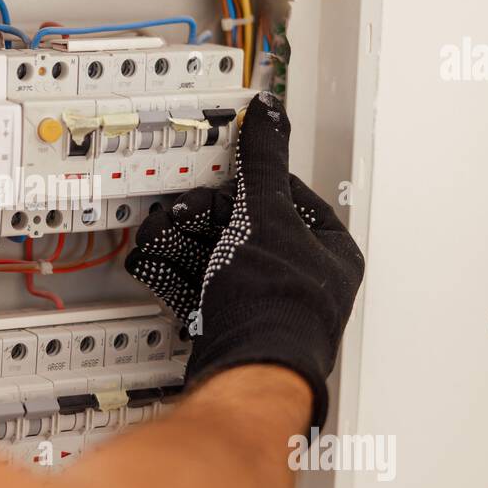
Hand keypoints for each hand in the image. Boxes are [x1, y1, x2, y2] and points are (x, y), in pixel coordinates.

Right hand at [125, 93, 363, 426]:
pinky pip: (206, 288)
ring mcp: (270, 306)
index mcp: (332, 251)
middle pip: (247, 228)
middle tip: (180, 211)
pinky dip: (180, 271)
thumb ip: (263, 162)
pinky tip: (155, 260)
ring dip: (184, 241)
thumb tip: (269, 117)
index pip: (292, 197)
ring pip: (221, 258)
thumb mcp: (265, 212)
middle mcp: (306, 281)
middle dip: (203, 217)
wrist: (246, 370)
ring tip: (159, 233)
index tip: (222, 177)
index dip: (250, 184)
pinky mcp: (236, 326)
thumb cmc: (274, 304)